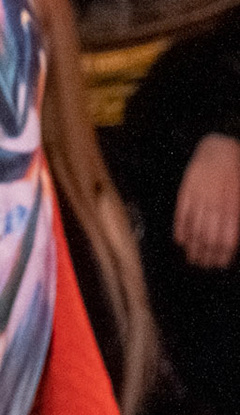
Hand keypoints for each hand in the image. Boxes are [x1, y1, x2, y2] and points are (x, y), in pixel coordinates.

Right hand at [174, 132, 239, 269]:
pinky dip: (180, 229)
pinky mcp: (186, 191)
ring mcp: (199, 199)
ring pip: (195, 229)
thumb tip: (234, 242)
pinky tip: (180, 240)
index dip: (223, 255)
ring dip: (193, 247)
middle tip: (204, 265)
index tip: (219, 264)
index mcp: (233, 208)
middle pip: (209, 238)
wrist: (220, 148)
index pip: (227, 240)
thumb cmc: (236, 174)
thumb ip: (237, 217)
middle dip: (207, 255)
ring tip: (192, 258)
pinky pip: (182, 214)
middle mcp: (216, 206)